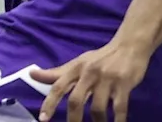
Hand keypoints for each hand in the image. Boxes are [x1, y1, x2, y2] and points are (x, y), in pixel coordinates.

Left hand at [31, 39, 150, 121]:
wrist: (129, 46)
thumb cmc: (100, 58)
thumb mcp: (78, 63)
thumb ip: (57, 73)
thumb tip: (32, 74)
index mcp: (75, 68)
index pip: (58, 87)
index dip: (50, 103)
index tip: (43, 119)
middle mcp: (88, 73)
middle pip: (76, 100)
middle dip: (73, 119)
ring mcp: (106, 79)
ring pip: (97, 108)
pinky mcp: (123, 84)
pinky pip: (119, 108)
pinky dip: (118, 120)